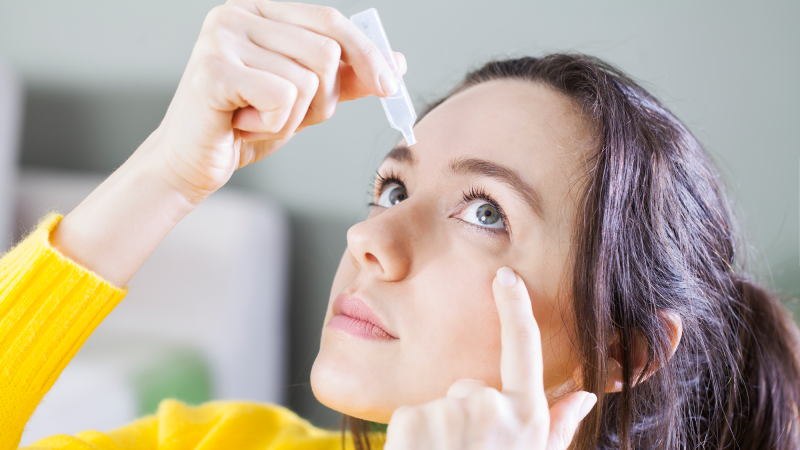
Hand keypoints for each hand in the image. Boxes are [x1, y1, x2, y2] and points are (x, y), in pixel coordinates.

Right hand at [51, 1, 406, 286]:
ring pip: (307, 80)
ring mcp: (221, 38)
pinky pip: (283, 98)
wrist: (192, 163)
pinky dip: (274, 125)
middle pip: (325, 52)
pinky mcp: (213, 71)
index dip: (366, 54)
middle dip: (321, 99)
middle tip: (285, 115)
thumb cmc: (245, 126)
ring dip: (292, 117)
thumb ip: (347, 77)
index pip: (331, 21)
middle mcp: (238, 15)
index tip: (390, 87)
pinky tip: (243, 125)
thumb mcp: (307, 100)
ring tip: (257, 119)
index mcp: (261, 11)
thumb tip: (398, 61)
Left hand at [383, 267, 596, 449]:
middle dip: (464, 418)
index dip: (515, 308)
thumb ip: (558, 429)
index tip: (506, 278)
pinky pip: (412, 416)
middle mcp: (494, 407)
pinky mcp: (416, 416)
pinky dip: (411, 440)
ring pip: (440, 406)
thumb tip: (586, 395)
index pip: (524, 348)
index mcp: (527, 417)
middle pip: (470, 389)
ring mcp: (455, 410)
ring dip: (438, 434)